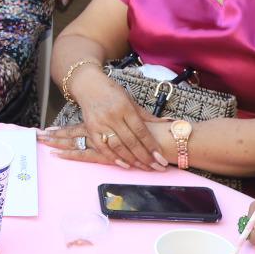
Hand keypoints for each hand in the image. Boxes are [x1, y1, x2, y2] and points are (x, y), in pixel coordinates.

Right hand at [37, 78, 167, 169]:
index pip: (141, 130)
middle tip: (157, 167)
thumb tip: (167, 123)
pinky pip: (102, 147)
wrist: (88, 85)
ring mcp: (100, 123)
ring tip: (144, 168)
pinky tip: (124, 165)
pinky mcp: (91, 129)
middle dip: (145, 157)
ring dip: (132, 160)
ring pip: (118, 146)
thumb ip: (146, 115)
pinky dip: (113, 157)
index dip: (151, 146)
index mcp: (125, 107)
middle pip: (131, 141)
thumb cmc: (112, 92)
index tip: (161, 158)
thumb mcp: (130, 100)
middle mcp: (113, 116)